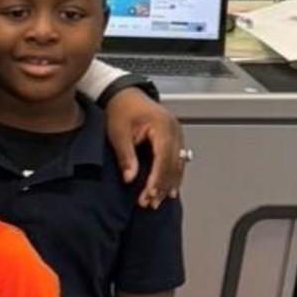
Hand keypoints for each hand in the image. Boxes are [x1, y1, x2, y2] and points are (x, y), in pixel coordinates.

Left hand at [102, 88, 185, 208]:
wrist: (124, 94)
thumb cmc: (121, 108)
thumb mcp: (118, 132)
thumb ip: (126, 155)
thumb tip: (130, 177)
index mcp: (163, 125)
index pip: (164, 158)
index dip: (158, 178)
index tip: (149, 194)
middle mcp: (175, 130)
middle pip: (174, 164)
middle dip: (163, 185)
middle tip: (150, 202)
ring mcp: (177, 134)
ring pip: (178, 164)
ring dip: (168, 184)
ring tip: (157, 200)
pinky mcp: (175, 138)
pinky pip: (178, 160)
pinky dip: (173, 176)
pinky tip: (169, 190)